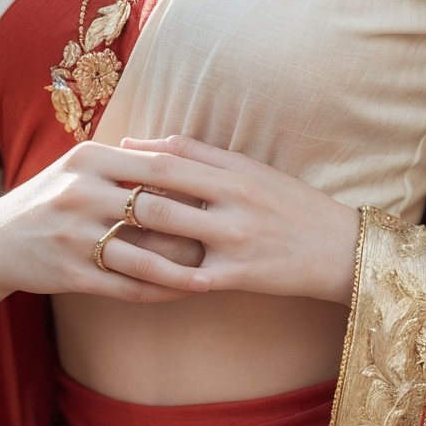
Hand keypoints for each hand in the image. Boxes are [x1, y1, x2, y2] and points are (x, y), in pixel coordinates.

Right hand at [0, 141, 210, 328]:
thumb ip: (126, 161)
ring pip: (142, 255)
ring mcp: (74, 236)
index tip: (230, 188)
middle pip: (153, 208)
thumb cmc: (50, 197)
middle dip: (197, 224)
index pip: (155, 164)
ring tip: (217, 275)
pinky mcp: (70, 274)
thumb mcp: (80, 167)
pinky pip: (124, 286)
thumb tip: (185, 155)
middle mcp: (81, 194)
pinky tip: (183, 293)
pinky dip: (158, 291)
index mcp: (89, 160)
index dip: (196, 177)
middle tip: (235, 235)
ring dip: (183, 269)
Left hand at [110, 134, 361, 305]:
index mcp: (235, 171)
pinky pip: (187, 279)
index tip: (101, 159)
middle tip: (86, 200)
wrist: (340, 247)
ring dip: (129, 237)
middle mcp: (233, 201)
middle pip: (160, 194)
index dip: (131, 158)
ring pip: (167, 234)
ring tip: (98, 236)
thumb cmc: (292, 203)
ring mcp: (235, 240)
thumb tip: (152, 145)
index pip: (172, 157)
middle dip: (119, 198)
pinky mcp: (239, 277)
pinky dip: (157, 278)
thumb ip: (205, 156)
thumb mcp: (253, 170)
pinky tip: (131, 280)